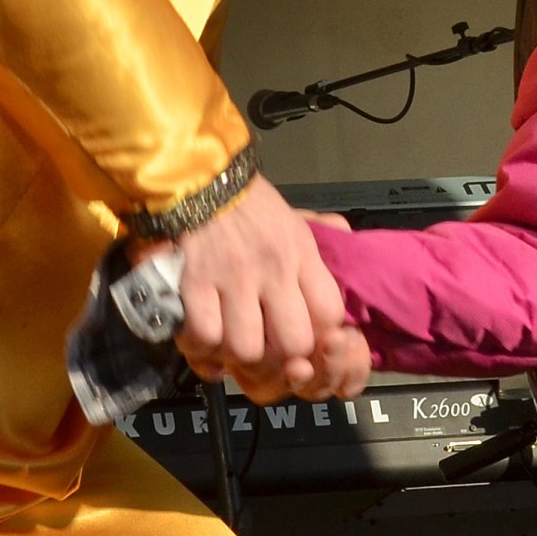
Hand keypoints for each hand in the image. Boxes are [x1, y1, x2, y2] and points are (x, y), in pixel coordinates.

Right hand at [167, 175, 371, 402]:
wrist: (196, 177)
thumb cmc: (246, 204)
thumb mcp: (295, 220)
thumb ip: (322, 243)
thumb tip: (343, 264)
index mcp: (302, 253)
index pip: (329, 315)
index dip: (318, 338)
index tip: (301, 339)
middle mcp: (274, 269)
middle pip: (293, 344)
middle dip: (279, 358)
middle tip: (263, 351)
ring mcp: (233, 278)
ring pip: (248, 350)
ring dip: (235, 356)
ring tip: (228, 347)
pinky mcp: (193, 282)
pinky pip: (204, 337)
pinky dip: (199, 347)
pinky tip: (199, 340)